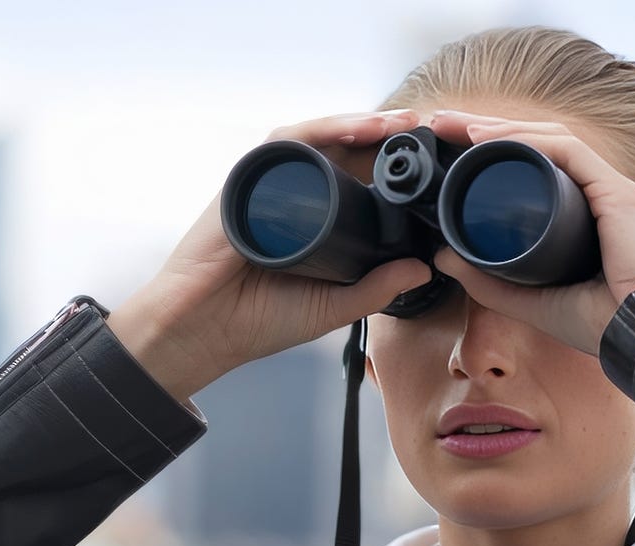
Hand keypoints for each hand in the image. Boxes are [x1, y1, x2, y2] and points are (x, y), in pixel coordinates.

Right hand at [108, 110, 433, 400]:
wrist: (203, 331)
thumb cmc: (258, 321)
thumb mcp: (333, 307)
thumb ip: (375, 288)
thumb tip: (423, 268)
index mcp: (315, 222)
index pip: (359, 181)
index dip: (394, 169)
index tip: (432, 166)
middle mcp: (294, 196)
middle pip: (344, 151)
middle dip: (386, 138)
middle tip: (428, 131)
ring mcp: (271, 184)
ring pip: (321, 139)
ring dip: (361, 125)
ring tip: (400, 124)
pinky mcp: (248, 180)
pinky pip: (288, 142)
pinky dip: (322, 129)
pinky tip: (354, 129)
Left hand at [425, 110, 634, 356]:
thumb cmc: (603, 325)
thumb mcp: (532, 302)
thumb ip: (489, 282)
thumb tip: (442, 258)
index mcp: (585, 216)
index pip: (536, 168)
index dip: (494, 154)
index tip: (453, 152)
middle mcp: (599, 194)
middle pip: (538, 145)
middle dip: (488, 130)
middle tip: (444, 124)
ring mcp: (610, 189)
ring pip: (550, 139)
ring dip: (502, 128)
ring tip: (459, 126)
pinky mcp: (618, 191)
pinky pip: (569, 151)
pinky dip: (529, 140)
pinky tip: (492, 139)